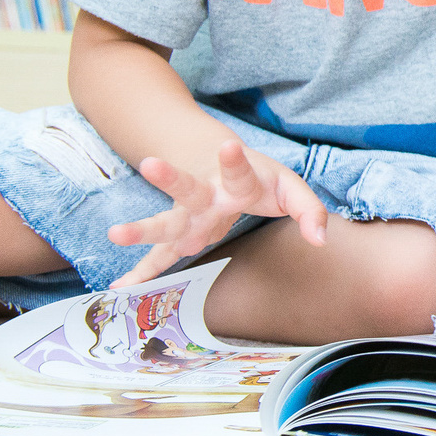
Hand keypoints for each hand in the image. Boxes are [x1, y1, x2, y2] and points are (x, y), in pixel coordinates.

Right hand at [108, 138, 329, 286]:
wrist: (216, 160)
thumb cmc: (260, 180)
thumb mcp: (291, 188)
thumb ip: (310, 211)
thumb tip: (319, 241)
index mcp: (237, 180)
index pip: (239, 171)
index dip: (234, 161)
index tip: (227, 147)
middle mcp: (208, 195)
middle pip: (189, 188)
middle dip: (171, 179)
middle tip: (151, 164)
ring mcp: (189, 216)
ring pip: (165, 222)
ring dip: (142, 229)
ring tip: (115, 233)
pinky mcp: (179, 234)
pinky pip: (159, 256)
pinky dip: (141, 272)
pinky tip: (119, 288)